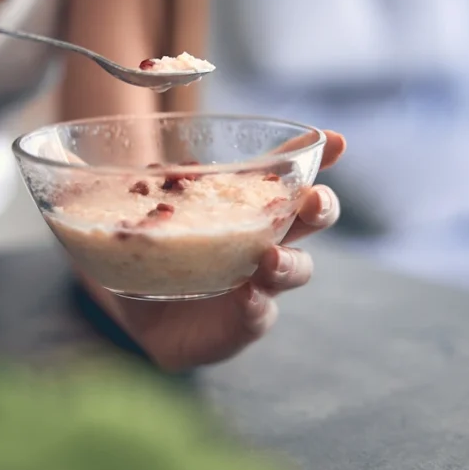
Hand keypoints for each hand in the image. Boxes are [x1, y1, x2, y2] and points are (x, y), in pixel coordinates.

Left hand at [83, 131, 346, 370]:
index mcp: (249, 208)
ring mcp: (257, 286)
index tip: (336, 142)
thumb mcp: (150, 210)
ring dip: (289, 263)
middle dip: (321, 208)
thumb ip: (158, 187)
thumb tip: (164, 165)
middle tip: (314, 202)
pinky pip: (258, 318)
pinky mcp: (238, 327)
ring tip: (271, 258)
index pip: (287, 177)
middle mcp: (264, 244)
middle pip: (310, 221)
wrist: (132, 314)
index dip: (315, 157)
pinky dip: (256, 307)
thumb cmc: (153, 251)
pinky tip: (248, 297)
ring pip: (294, 271)